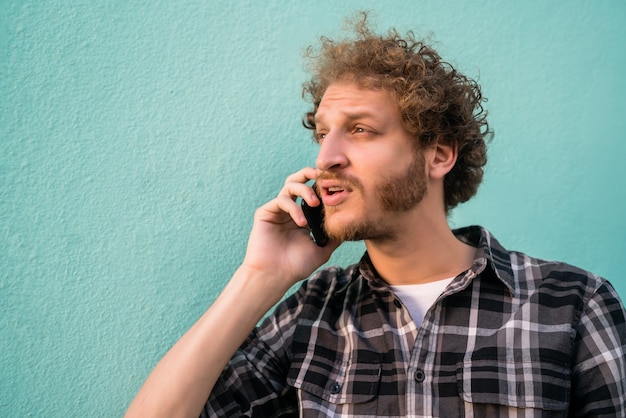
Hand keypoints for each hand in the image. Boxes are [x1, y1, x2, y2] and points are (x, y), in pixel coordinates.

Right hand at [241, 167, 339, 291]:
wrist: (275, 276)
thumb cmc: (296, 266)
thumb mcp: (322, 249)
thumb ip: (334, 236)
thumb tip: (350, 225)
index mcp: (302, 216)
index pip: (312, 193)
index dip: (323, 187)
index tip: (338, 186)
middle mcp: (289, 210)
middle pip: (299, 181)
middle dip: (310, 173)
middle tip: (323, 175)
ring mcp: (277, 210)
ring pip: (290, 185)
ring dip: (305, 189)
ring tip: (315, 202)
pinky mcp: (265, 212)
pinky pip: (281, 200)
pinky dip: (293, 208)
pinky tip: (301, 223)